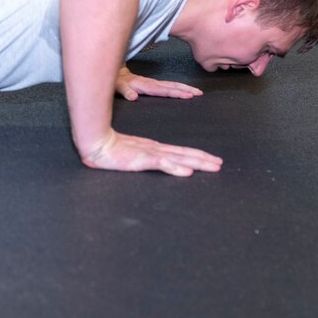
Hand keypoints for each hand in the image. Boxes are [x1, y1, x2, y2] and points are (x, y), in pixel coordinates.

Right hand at [79, 129, 222, 176]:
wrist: (96, 145)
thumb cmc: (111, 151)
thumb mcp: (134, 155)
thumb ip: (148, 158)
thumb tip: (164, 162)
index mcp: (155, 149)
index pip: (181, 152)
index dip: (198, 156)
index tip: (213, 160)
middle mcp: (156, 150)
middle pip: (185, 154)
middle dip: (204, 160)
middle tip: (221, 164)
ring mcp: (150, 154)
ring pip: (179, 158)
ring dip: (197, 162)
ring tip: (213, 166)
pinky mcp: (141, 159)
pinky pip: (162, 164)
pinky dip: (176, 167)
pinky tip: (186, 172)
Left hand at [115, 66, 202, 100]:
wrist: (114, 74)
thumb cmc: (116, 82)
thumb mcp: (118, 87)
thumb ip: (125, 91)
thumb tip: (133, 97)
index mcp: (144, 86)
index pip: (163, 91)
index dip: (176, 93)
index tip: (188, 95)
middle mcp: (151, 83)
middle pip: (171, 86)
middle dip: (186, 89)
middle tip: (199, 93)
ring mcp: (153, 82)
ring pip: (172, 84)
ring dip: (185, 87)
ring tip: (198, 92)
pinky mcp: (153, 83)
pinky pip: (168, 85)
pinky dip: (179, 87)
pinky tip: (186, 90)